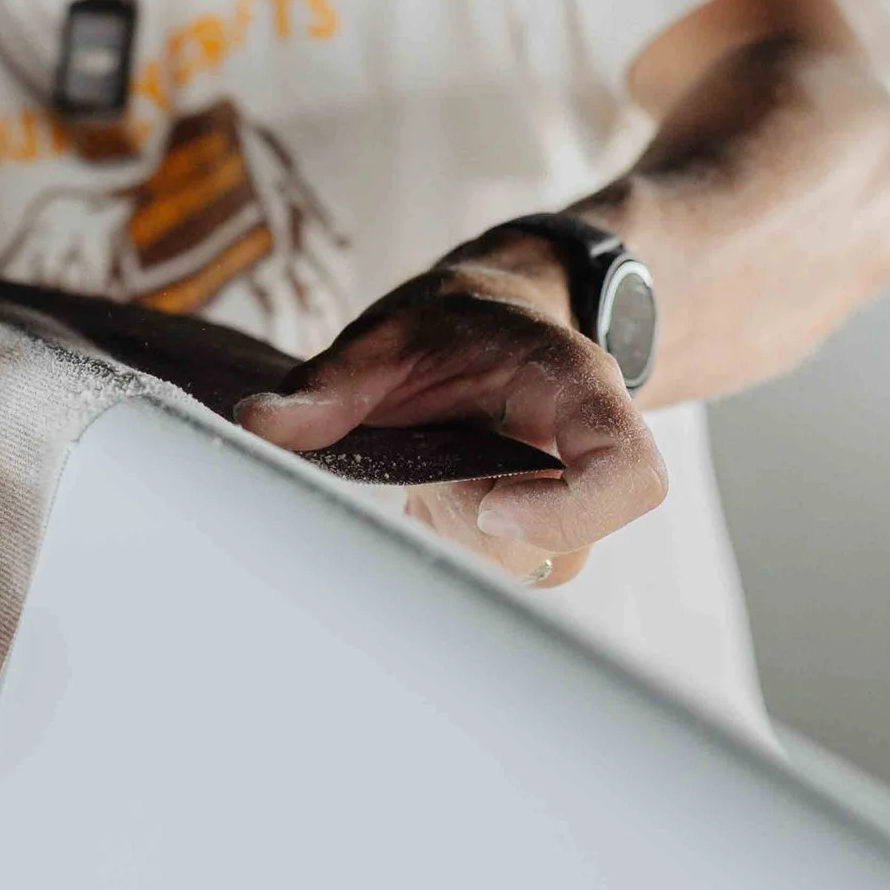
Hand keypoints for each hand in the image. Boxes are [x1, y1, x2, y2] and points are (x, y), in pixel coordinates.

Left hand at [238, 240, 665, 587]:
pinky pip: (505, 570)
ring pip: (529, 567)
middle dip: (470, 519)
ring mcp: (575, 500)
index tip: (488, 506)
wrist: (498, 319)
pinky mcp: (546, 533)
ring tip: (430, 472)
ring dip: (457, 532)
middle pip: (564, 542)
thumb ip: (332, 381)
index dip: (568, 512)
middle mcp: (591, 449)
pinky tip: (433, 497)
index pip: (630, 474)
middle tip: (425, 464)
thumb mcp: (390, 333)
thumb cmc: (456, 323)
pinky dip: (453, 542)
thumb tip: (260, 424)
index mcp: (576, 388)